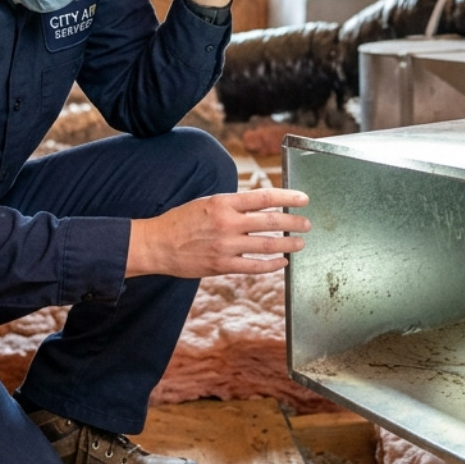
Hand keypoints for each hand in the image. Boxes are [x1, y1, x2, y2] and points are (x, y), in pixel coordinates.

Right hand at [127, 187, 310, 278]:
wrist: (157, 244)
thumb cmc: (182, 221)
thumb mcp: (207, 203)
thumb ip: (233, 205)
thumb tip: (261, 205)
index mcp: (224, 203)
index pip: (264, 197)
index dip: (288, 197)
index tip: (303, 198)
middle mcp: (227, 223)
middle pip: (271, 221)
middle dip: (294, 223)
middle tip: (307, 224)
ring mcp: (226, 246)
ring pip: (267, 245)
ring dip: (288, 245)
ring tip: (300, 244)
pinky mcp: (222, 265)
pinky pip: (254, 266)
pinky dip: (272, 265)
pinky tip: (282, 262)